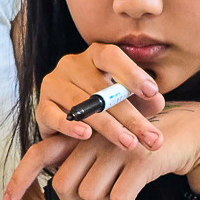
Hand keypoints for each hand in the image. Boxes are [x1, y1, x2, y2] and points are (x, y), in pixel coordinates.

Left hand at [5, 103, 199, 199]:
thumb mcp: (108, 148)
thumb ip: (83, 162)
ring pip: (91, 195)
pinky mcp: (138, 160)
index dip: (19, 180)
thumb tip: (64, 191)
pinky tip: (139, 187)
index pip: (38, 155)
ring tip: (123, 186)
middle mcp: (93, 136)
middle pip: (63, 186)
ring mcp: (115, 147)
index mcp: (81, 133)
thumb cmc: (142, 147)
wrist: (188, 133)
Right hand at [36, 43, 165, 150]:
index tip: (152, 92)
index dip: (132, 73)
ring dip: (108, 126)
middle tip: (151, 138)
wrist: (72, 129)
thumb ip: (145, 101)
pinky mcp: (42, 106)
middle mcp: (72, 65)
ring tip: (129, 143)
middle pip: (101, 88)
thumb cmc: (107, 109)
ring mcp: (54, 84)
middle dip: (130, 116)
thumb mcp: (129, 102)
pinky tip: (86, 135)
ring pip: (82, 104)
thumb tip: (157, 101)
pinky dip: (69, 126)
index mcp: (96, 56)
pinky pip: (53, 115)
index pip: (112, 56)